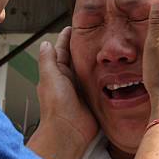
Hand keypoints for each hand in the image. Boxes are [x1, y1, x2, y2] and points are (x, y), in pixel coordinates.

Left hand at [37, 26, 97, 148]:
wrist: (69, 131)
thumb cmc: (56, 107)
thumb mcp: (50, 77)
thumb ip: (48, 60)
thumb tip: (45, 44)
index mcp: (57, 73)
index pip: (62, 51)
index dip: (67, 38)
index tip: (74, 27)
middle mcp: (69, 80)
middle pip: (77, 58)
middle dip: (84, 46)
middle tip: (96, 32)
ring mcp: (82, 89)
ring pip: (89, 69)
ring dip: (96, 60)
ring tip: (106, 46)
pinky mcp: (93, 97)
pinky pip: (99, 83)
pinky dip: (105, 76)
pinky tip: (113, 69)